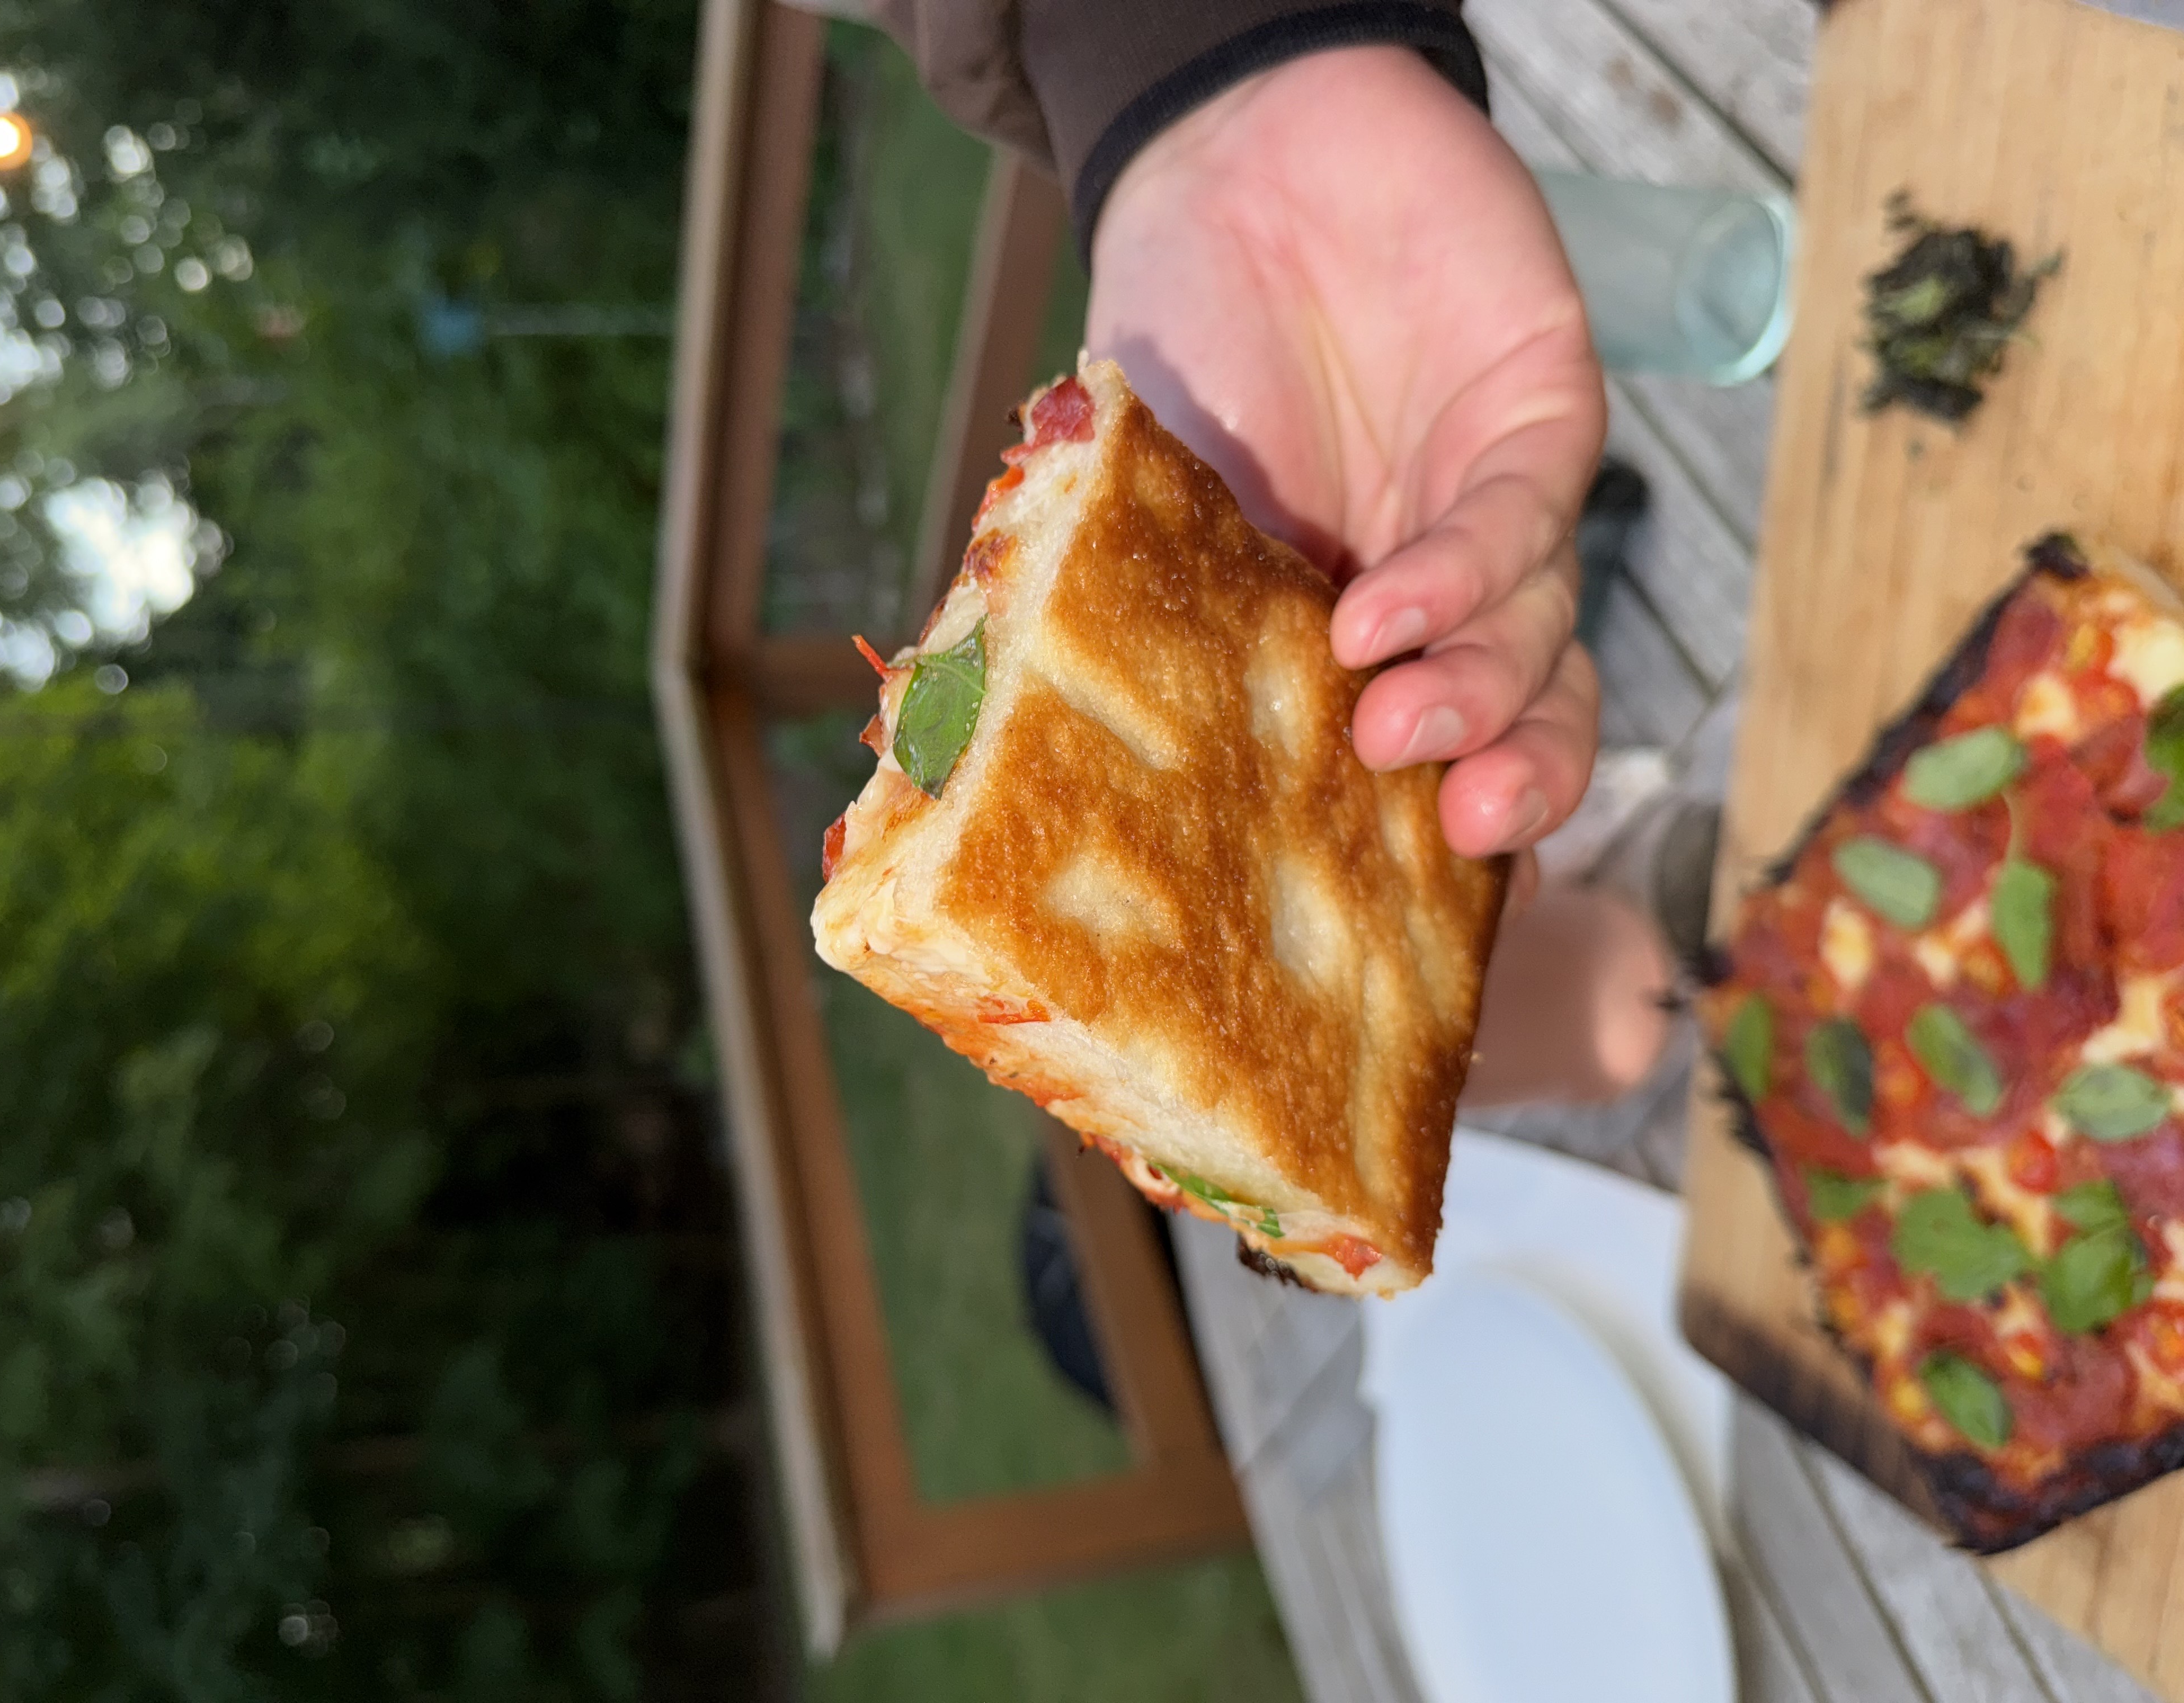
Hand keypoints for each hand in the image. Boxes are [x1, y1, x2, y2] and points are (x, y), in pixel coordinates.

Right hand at [1085, 46, 1604, 857]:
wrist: (1232, 149)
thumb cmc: (1179, 330)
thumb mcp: (1133, 498)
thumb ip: (1121, 610)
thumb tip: (1007, 745)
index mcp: (1353, 632)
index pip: (1428, 765)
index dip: (1432, 849)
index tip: (1396, 928)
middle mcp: (1445, 591)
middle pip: (1525, 725)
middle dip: (1504, 788)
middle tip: (1454, 832)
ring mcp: (1499, 509)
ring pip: (1546, 642)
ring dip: (1480, 696)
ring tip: (1387, 722)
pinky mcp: (1542, 416)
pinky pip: (1526, 523)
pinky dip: (1461, 578)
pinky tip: (1383, 607)